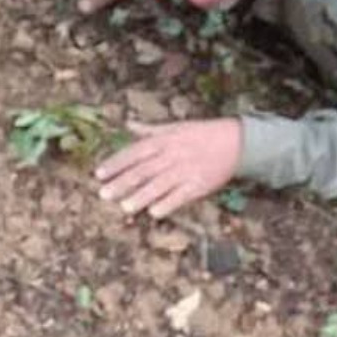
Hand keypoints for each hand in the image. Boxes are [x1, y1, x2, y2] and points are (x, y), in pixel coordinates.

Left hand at [95, 118, 242, 219]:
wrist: (238, 142)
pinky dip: (167, 204)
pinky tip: (154, 213)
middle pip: (143, 170)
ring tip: (124, 207)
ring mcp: (187, 170)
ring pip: (159, 185)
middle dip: (122, 183)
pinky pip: (181, 196)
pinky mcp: (200, 184)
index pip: (135, 151)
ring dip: (141, 196)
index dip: (116, 163)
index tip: (99, 174)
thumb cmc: (203, 133)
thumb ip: (150, 129)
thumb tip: (128, 123)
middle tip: (104, 194)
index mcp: (166, 139)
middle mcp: (174, 154)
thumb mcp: (176, 126)